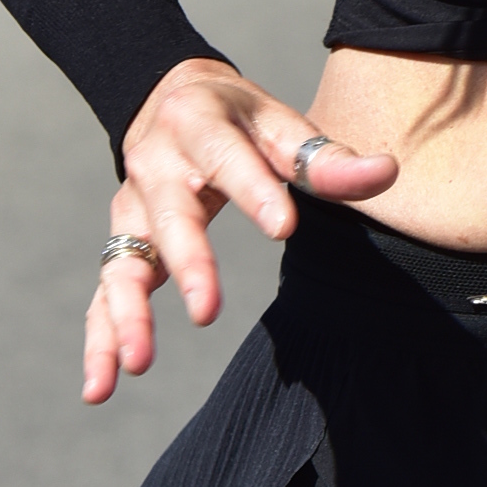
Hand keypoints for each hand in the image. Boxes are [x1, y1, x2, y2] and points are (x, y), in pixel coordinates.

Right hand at [84, 60, 396, 404]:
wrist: (170, 97)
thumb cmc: (240, 119)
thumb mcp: (281, 124)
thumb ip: (326, 158)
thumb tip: (386, 173)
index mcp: (199, 124)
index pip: (228, 159)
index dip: (255, 192)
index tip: (283, 227)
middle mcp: (155, 166)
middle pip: (169, 216)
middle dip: (187, 264)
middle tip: (207, 311)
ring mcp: (131, 209)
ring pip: (123, 263)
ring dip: (127, 316)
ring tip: (138, 364)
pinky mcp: (122, 245)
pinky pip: (105, 294)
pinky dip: (100, 340)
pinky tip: (101, 388)